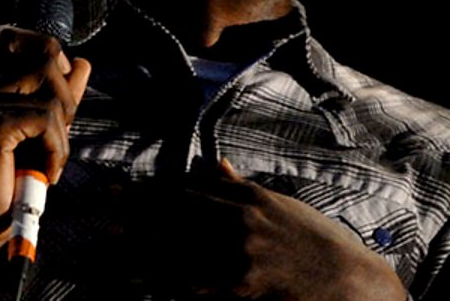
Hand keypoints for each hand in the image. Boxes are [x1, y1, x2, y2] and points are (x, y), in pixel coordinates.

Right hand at [0, 27, 90, 299]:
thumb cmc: (12, 181)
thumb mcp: (43, 134)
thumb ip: (60, 98)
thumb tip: (83, 61)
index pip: (16, 36)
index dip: (48, 51)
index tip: (55, 96)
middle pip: (48, 58)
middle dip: (68, 101)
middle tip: (56, 142)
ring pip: (52, 97)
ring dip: (62, 137)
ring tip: (49, 164)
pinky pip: (46, 121)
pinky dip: (56, 151)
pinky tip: (44, 174)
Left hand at [130, 159, 406, 300]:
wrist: (347, 280)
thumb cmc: (315, 242)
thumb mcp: (280, 206)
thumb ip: (241, 188)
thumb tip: (212, 166)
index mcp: (249, 198)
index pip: (190, 189)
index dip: (152, 190)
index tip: (123, 190)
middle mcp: (240, 220)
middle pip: (176, 212)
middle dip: (136, 210)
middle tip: (102, 207)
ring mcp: (239, 253)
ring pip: (176, 245)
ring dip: (138, 243)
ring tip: (107, 240)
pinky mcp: (240, 284)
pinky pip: (192, 282)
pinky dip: (163, 280)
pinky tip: (139, 279)